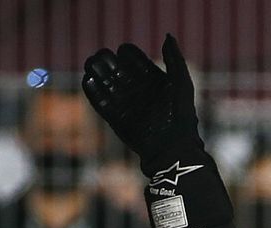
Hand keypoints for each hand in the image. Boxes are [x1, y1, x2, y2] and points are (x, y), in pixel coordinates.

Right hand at [82, 34, 198, 169]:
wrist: (172, 149)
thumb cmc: (181, 116)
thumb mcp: (182, 84)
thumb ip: (175, 60)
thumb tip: (167, 36)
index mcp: (153, 80)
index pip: (133, 59)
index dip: (126, 53)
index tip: (124, 53)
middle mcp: (137, 90)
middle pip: (115, 68)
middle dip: (106, 60)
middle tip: (103, 59)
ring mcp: (126, 104)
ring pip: (105, 83)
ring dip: (96, 71)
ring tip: (93, 66)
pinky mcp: (115, 119)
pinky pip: (100, 102)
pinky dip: (92, 91)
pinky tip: (88, 80)